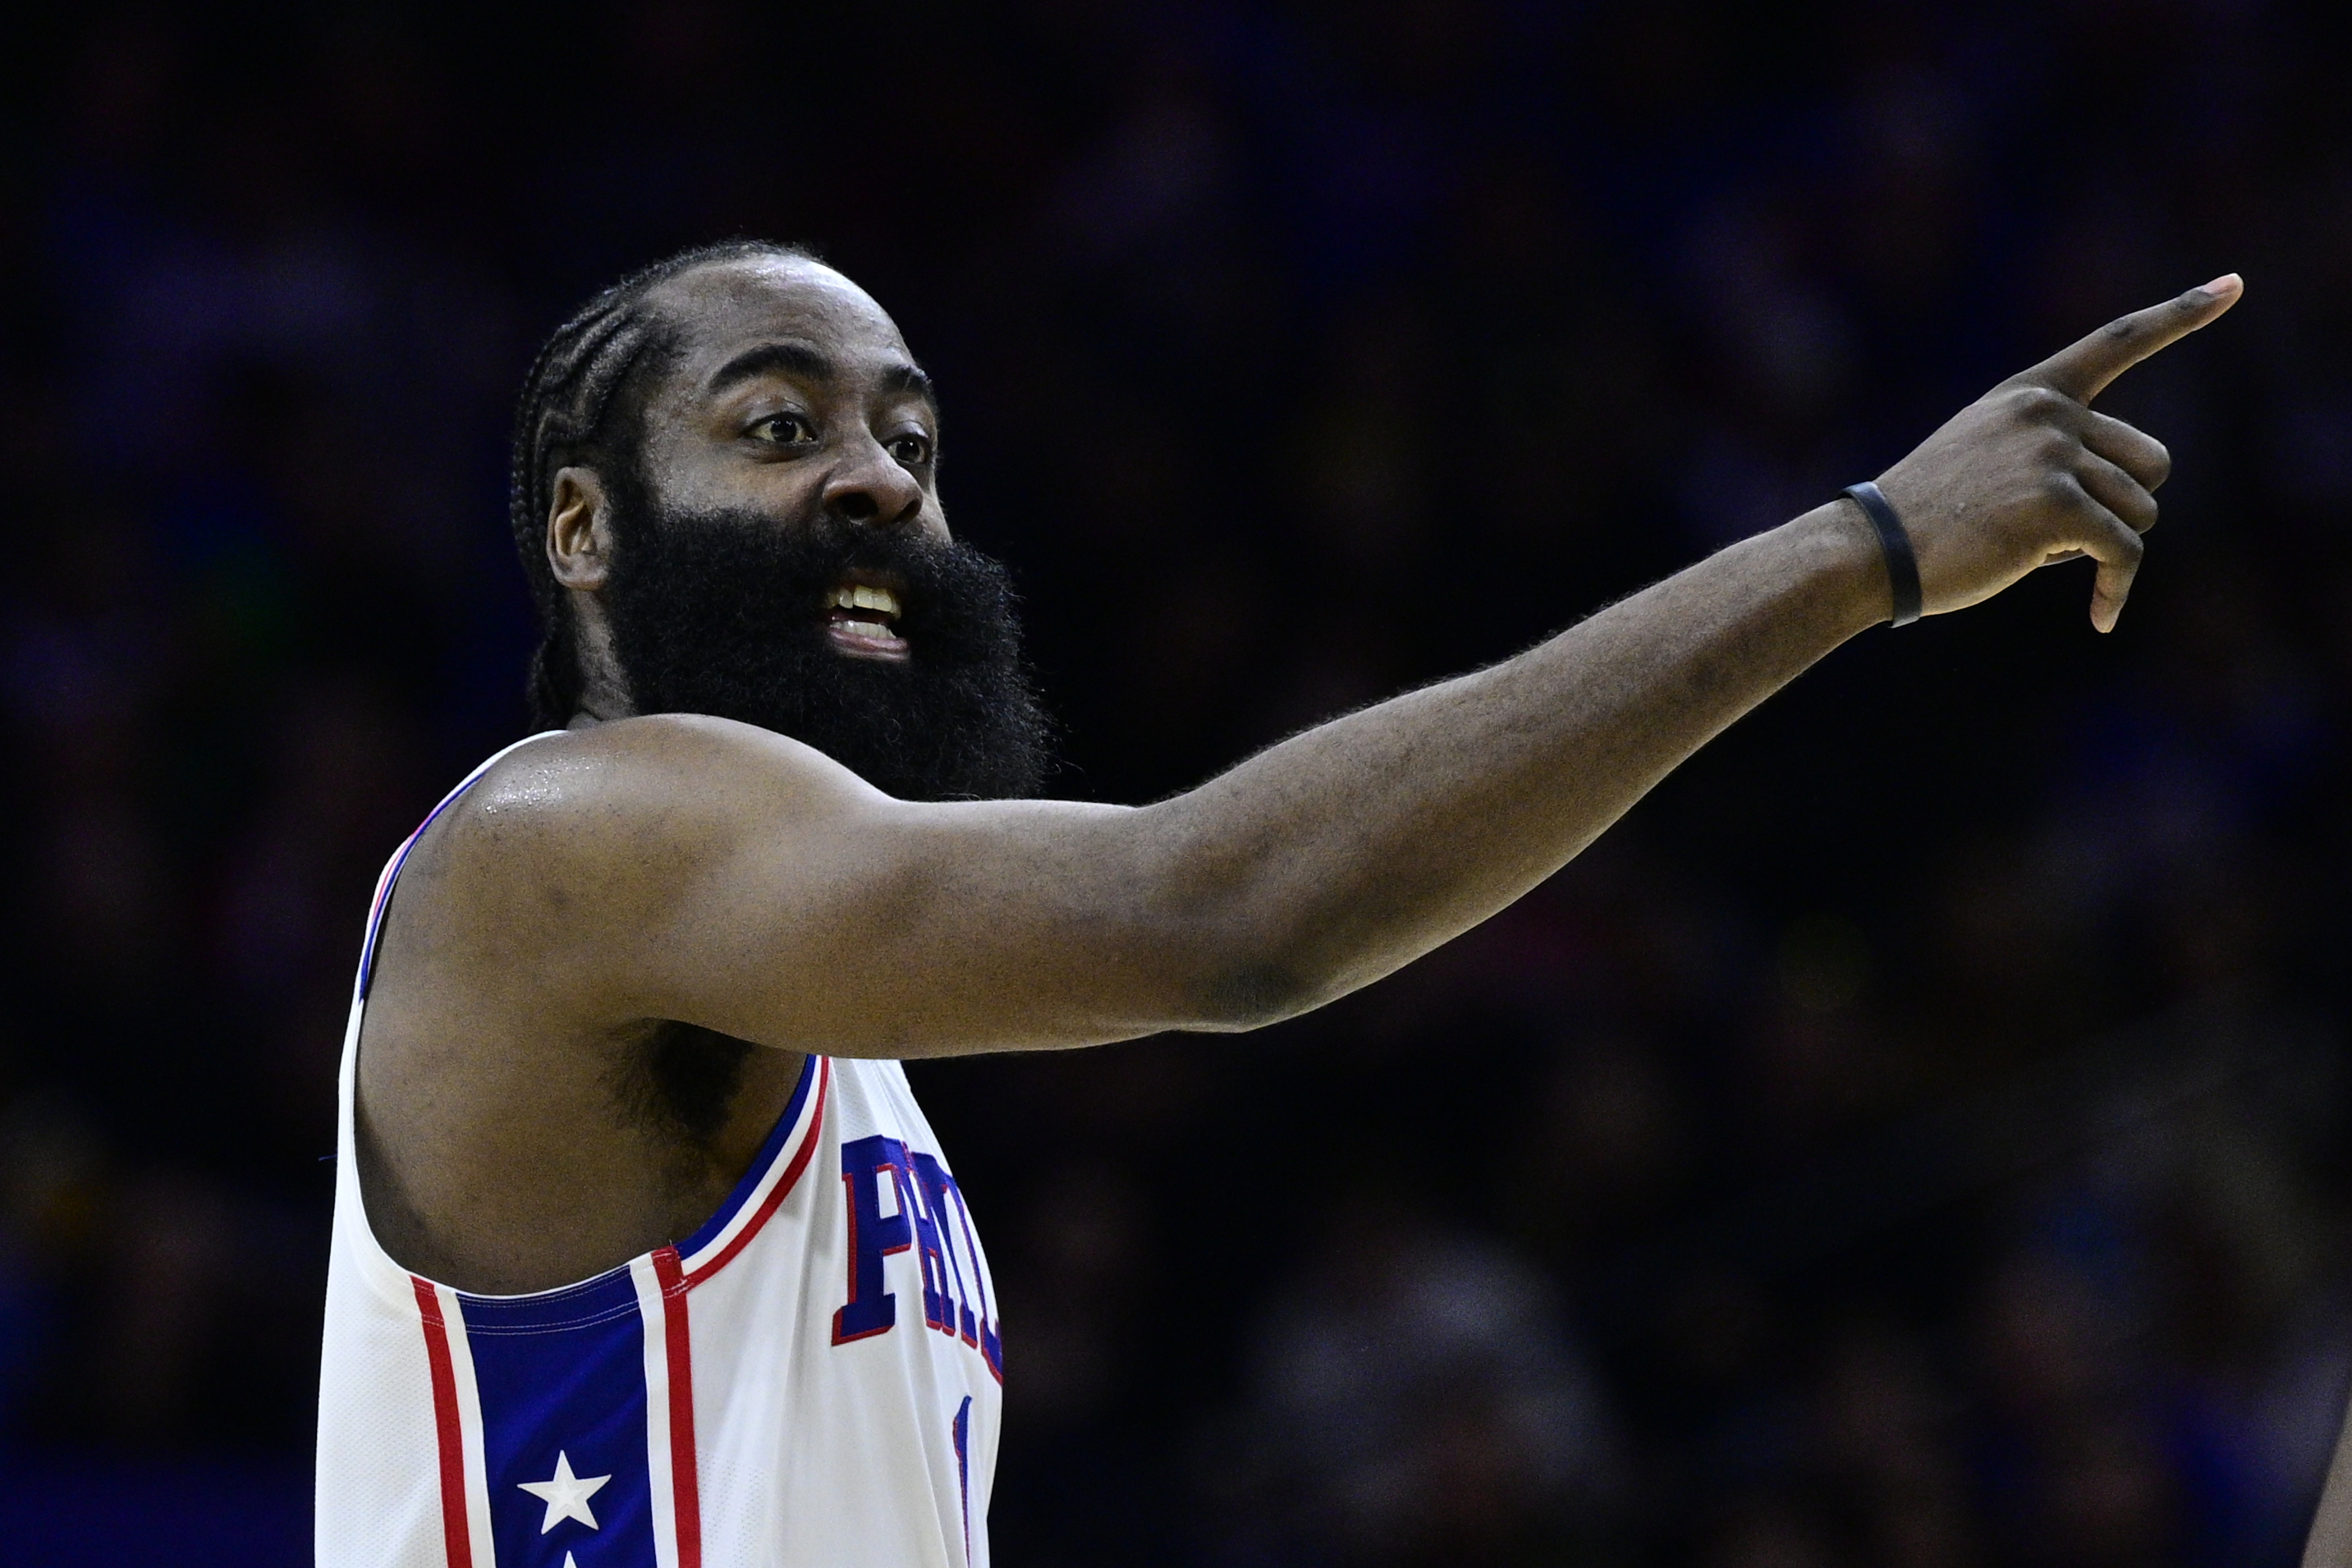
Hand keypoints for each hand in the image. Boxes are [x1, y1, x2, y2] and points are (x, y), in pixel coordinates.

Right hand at [1871, 274, 2241, 631]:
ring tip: (2039, 556)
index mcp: (2031, 393)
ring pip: (2142, 511)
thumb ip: (2052, 450)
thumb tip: (2131, 496)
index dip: (2182, 313)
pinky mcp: (2056, 507)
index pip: (2118, 340)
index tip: (2234, 284)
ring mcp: (2053, 456)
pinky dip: (2117, 589)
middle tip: (2061, 534)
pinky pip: (2125, 553)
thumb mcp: (1985, 456)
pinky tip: (2100, 617)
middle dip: (2123, 507)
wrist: (1873, 550)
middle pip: (2152, 462)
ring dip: (2106, 547)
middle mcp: (2048, 413)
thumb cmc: (1927, 519)